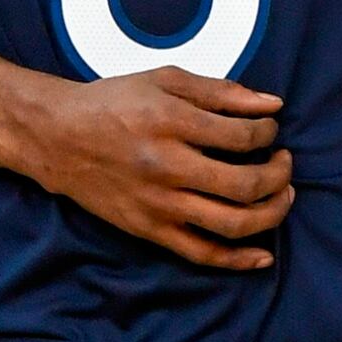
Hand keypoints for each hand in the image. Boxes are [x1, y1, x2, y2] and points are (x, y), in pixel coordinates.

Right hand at [15, 67, 296, 272]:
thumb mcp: (166, 81)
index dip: (268, 132)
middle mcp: (167, 167)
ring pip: (231, 223)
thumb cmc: (114, 102)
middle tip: (283, 161)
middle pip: (245, 184)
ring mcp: (159, 204)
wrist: (58, 138)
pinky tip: (263, 256)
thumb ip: (222, 92)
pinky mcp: (149, 230)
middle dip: (279, 174)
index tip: (269, 128)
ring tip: (282, 195)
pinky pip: (201, 254)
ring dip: (271, 212)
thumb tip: (273, 103)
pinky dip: (237, 260)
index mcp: (172, 124)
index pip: (244, 137)